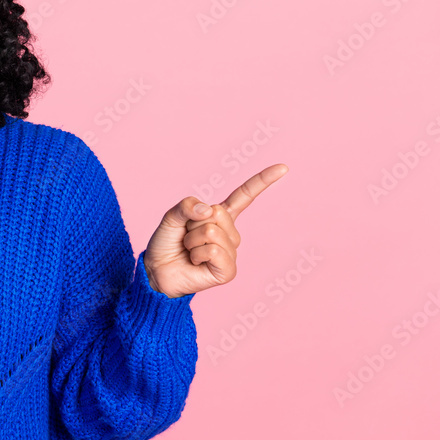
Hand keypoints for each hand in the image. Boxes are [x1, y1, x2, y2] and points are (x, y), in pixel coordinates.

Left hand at [142, 164, 288, 297]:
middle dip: (193, 223)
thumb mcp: (172, 216)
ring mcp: (231, 252)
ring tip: (189, 250)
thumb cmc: (166, 243)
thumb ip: (186, 206)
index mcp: (219, 216)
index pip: (244, 196)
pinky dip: (198, 254)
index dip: (262, 181)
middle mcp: (229, 233)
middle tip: (186, 236)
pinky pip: (215, 251)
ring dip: (192, 240)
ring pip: (212, 232)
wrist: (156, 271)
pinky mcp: (228, 271)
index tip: (283, 168)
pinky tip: (195, 262)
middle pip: (217, 213)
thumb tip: (209, 211)